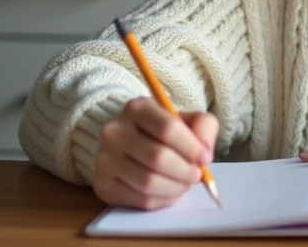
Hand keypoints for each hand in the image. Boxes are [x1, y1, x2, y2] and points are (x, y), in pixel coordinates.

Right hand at [93, 97, 218, 209]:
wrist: (130, 144)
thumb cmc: (164, 131)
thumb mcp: (188, 119)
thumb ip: (203, 127)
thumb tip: (204, 153)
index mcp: (137, 108)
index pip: (167, 128)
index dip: (191, 147)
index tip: (205, 158)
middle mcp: (115, 131)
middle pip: (157, 157)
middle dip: (185, 171)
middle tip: (196, 175)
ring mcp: (105, 159)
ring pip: (148, 182)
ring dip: (175, 188)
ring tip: (185, 183)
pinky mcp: (103, 185)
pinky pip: (139, 199)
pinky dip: (163, 200)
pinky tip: (169, 191)